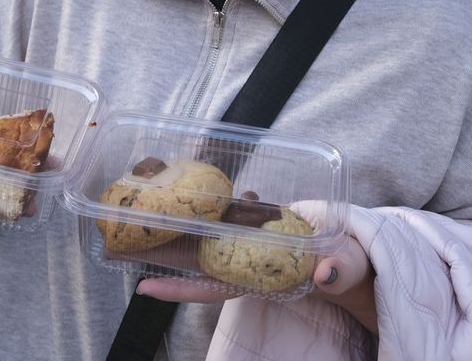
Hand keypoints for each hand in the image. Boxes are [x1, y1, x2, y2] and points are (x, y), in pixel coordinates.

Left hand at [135, 201, 377, 332]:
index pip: (214, 287)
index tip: (142, 288)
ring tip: (138, 205)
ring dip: (174, 220)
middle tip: (115, 238)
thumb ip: (341, 271)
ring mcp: (250, 239)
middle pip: (194, 257)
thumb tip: (326, 272)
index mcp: (262, 277)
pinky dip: (212, 199)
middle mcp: (248, 260)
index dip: (179, 290)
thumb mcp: (350, 268)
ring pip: (203, 232)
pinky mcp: (257, 221)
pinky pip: (225, 212)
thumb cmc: (351, 265)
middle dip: (158, 249)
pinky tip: (201, 180)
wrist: (356, 252)